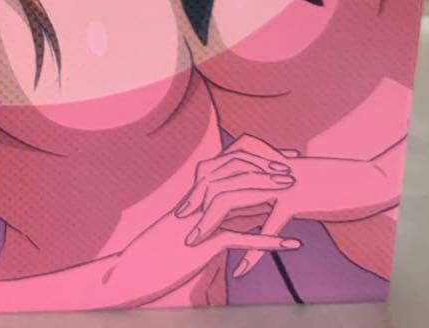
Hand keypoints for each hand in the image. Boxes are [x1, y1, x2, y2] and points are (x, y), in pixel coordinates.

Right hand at [106, 155, 303, 306]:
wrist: (135, 269)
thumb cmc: (160, 252)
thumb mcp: (191, 230)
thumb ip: (215, 220)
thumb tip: (241, 218)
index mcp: (197, 195)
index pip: (229, 164)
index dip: (256, 159)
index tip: (280, 157)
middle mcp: (198, 201)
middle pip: (235, 172)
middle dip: (265, 168)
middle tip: (292, 168)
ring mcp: (200, 220)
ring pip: (237, 196)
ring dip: (267, 192)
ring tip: (292, 190)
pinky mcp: (203, 245)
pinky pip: (239, 238)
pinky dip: (267, 240)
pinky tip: (290, 243)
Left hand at [180, 137, 399, 279]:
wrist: (356, 181)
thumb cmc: (321, 184)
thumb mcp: (285, 184)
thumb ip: (260, 189)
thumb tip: (238, 203)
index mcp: (259, 159)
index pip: (217, 172)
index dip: (197, 190)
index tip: (181, 210)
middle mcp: (263, 167)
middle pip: (218, 184)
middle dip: (195, 206)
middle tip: (178, 226)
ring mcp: (277, 182)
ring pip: (235, 203)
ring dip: (212, 226)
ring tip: (196, 245)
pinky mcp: (295, 199)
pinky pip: (268, 228)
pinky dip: (253, 251)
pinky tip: (239, 269)